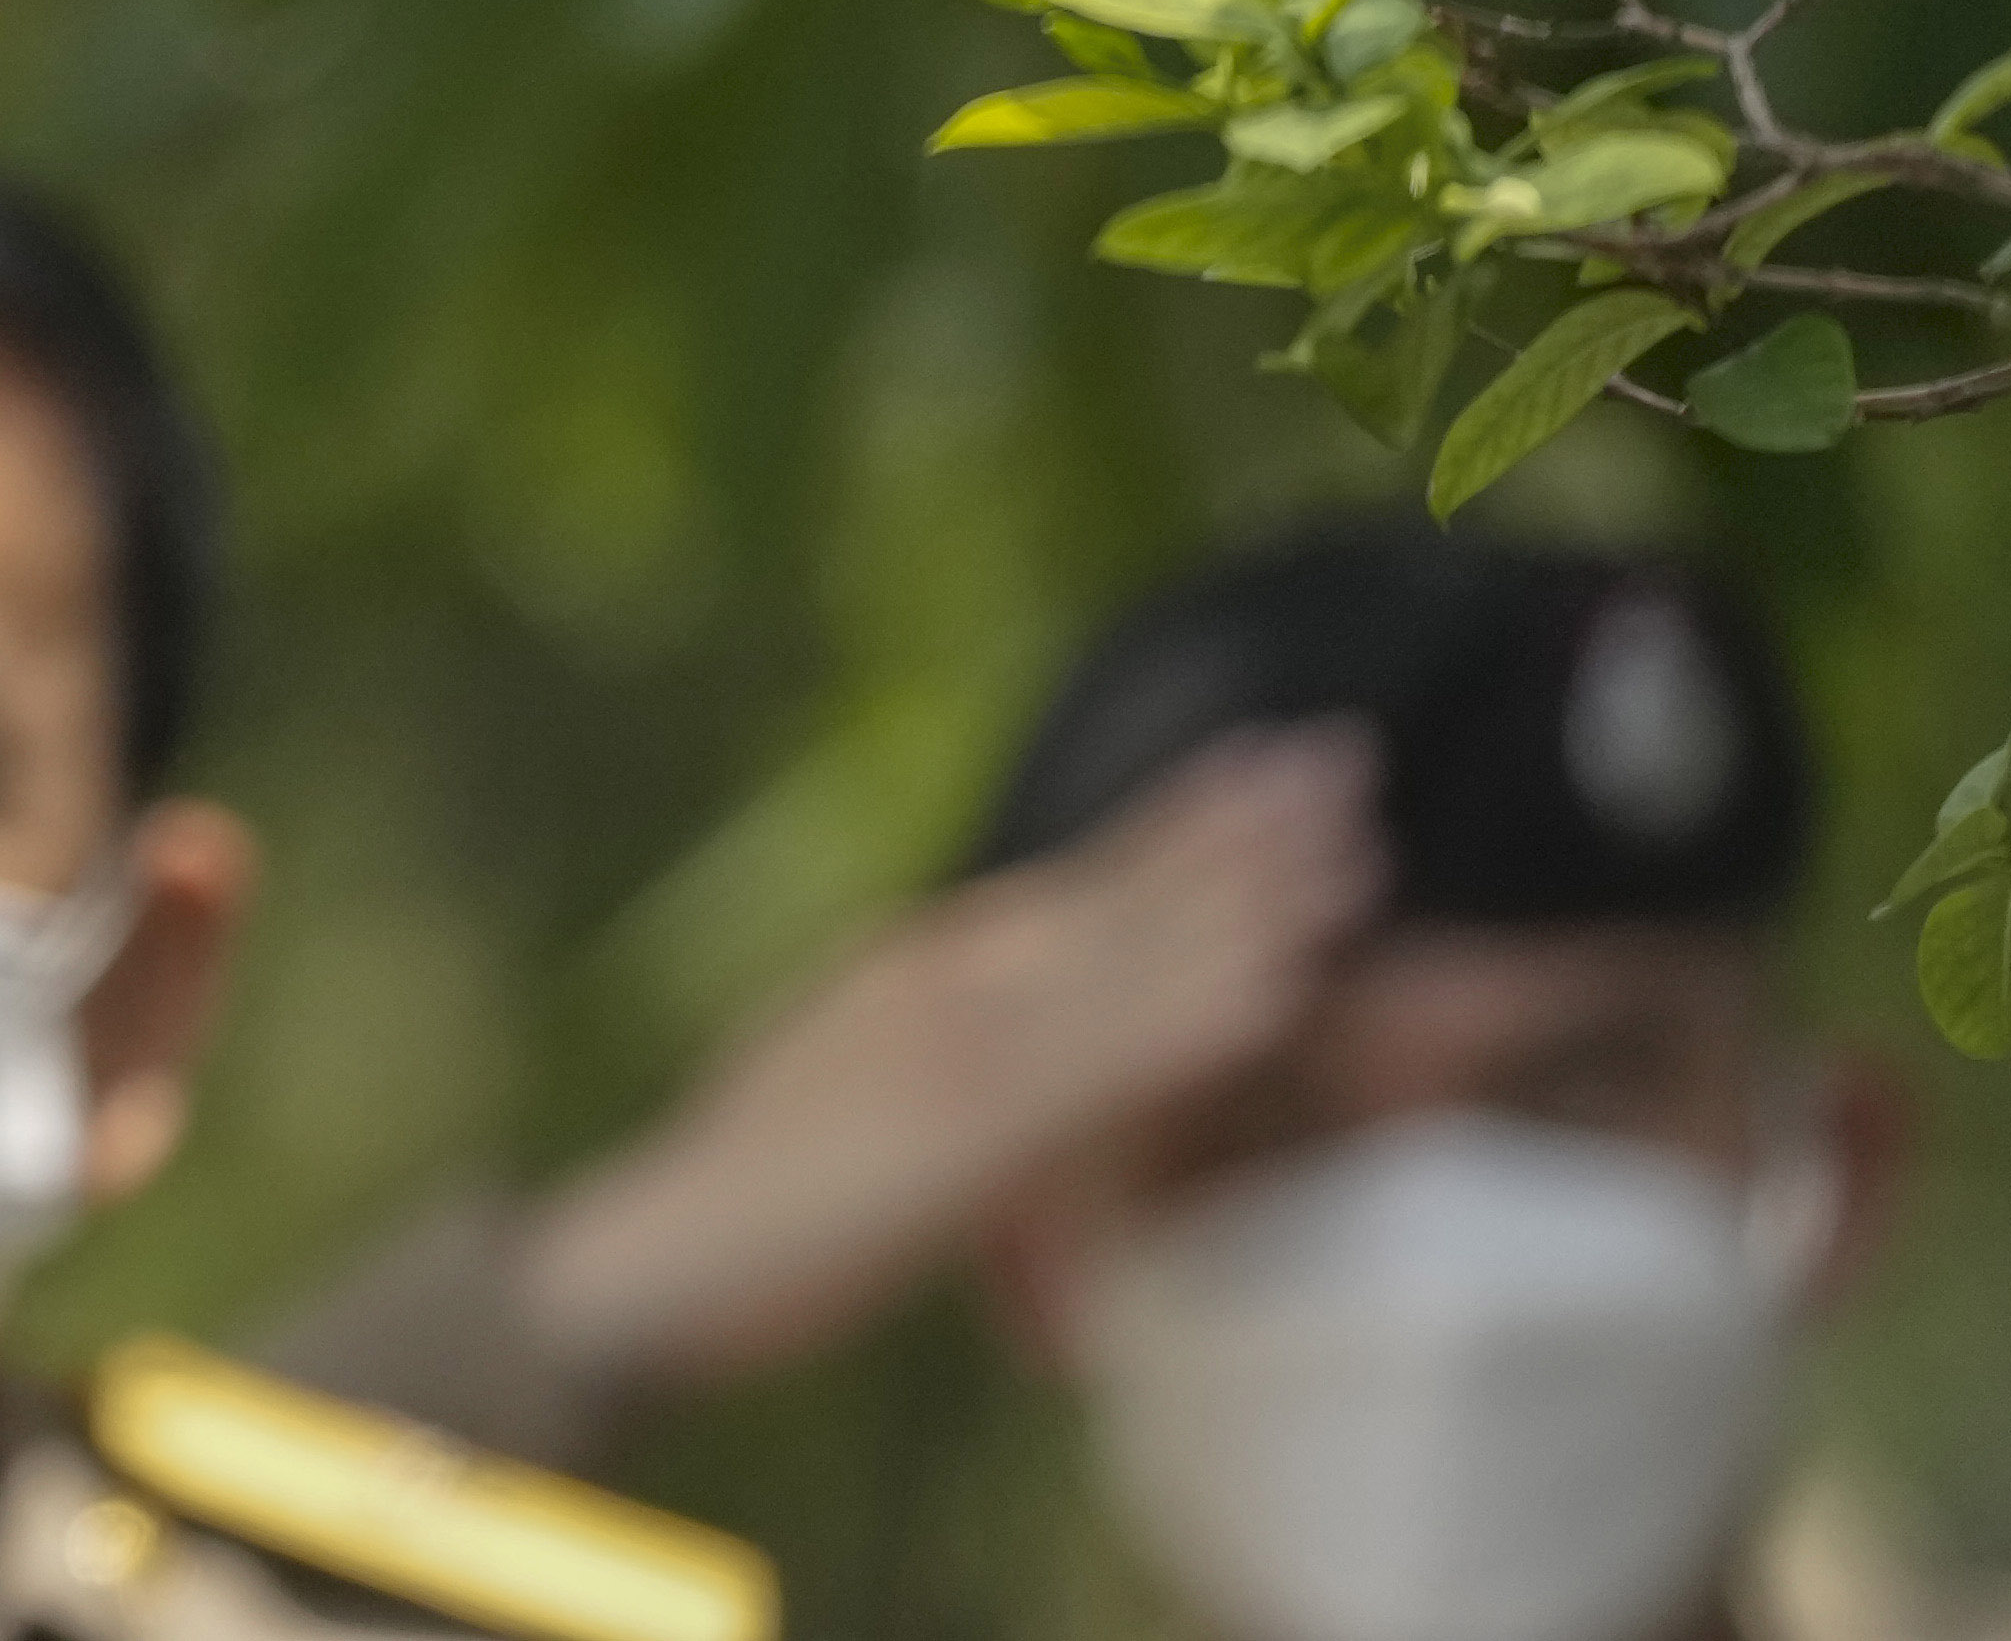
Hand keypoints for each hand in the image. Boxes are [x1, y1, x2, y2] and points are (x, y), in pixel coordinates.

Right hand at [511, 720, 1382, 1395]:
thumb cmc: (740, 1205)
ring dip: (1244, 895)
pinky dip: (1194, 1017)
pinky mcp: (975, 1127)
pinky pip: (1109, 1065)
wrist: (659, 1256)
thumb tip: (969, 1046)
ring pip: (1129, 951)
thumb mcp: (837, 1095)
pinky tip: (1280, 987)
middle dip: (1231, 822)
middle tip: (1339, 754)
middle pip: (1115, 885)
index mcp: (916, 968)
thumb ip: (918, 1056)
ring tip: (1351, 843)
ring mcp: (962, 1042)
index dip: (1172, 819)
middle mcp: (945, 977)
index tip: (1256, 767)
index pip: (1071, 876)